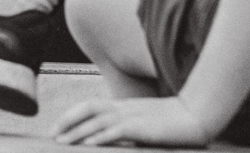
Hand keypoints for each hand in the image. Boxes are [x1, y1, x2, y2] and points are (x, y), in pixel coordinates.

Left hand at [51, 96, 210, 146]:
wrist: (198, 115)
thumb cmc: (174, 123)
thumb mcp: (146, 122)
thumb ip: (129, 127)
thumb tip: (115, 139)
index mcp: (123, 106)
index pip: (90, 106)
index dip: (71, 115)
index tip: (57, 127)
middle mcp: (124, 108)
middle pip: (88, 109)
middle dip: (67, 121)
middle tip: (51, 134)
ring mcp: (133, 116)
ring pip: (98, 121)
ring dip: (78, 131)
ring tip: (62, 141)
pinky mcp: (143, 128)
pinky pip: (117, 131)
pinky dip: (101, 136)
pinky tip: (89, 144)